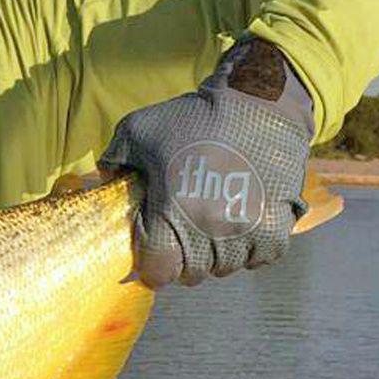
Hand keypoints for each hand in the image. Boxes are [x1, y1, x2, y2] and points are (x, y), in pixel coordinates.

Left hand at [98, 38, 314, 287]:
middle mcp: (210, 230)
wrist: (258, 104)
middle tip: (182, 236)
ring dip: (216, 255)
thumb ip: (113, 160)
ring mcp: (247, 233)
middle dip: (183, 260)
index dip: (153, 265)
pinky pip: (259, 259)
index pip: (158, 271)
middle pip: (192, 274)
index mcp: (173, 212)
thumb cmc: (194, 118)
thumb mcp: (138, 130)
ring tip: (212, 227)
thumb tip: (101, 183)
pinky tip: (240, 225)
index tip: (154, 251)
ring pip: (225, 268)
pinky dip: (250, 250)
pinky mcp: (277, 229)